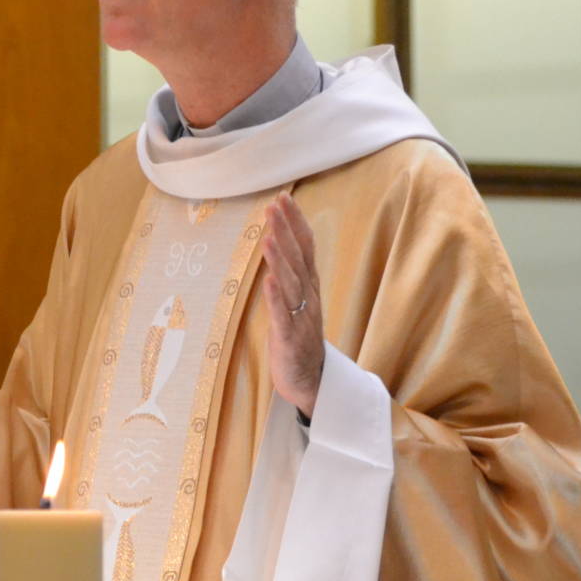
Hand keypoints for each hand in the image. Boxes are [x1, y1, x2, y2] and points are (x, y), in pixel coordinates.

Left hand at [262, 195, 324, 416]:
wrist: (312, 382)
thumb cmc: (298, 338)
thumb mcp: (296, 301)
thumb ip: (291, 274)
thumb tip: (278, 243)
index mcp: (309, 287)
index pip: (305, 248)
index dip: (295, 223)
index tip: (283, 198)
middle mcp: (308, 298)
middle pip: (298, 259)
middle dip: (286, 231)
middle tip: (275, 205)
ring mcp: (301, 318)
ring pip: (291, 284)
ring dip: (280, 260)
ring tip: (269, 237)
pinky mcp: (290, 339)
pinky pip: (283, 316)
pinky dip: (277, 297)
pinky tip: (270, 280)